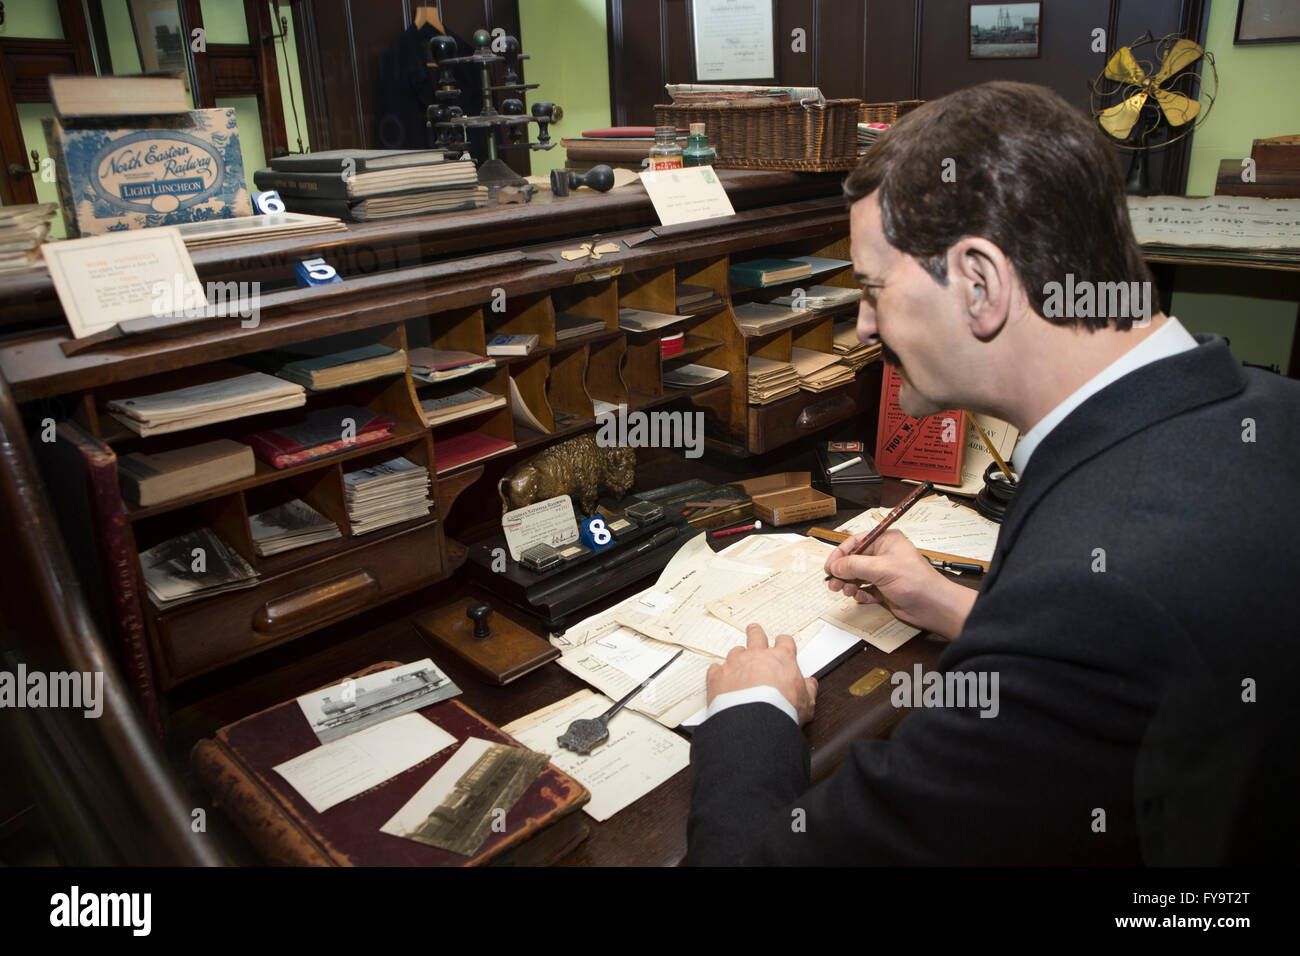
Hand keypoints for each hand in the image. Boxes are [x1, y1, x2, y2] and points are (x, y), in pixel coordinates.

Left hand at [706, 623, 817, 725]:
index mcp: (781, 659)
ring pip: (735, 652)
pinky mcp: (718, 675)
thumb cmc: (782, 710)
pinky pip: (716, 669)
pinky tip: (721, 680)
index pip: (785, 641)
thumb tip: (810, 684)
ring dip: (737, 658)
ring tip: (738, 667)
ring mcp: (736, 663)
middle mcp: (757, 656)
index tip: (782, 644)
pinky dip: (719, 674)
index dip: (784, 643)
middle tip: (754, 630)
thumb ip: (808, 690)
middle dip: (755, 633)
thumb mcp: (806, 703)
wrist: (755, 721)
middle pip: (756, 635)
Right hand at [824, 529, 976, 639]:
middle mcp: (884, 554)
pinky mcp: (885, 589)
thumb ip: (855, 566)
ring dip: (849, 584)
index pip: (855, 542)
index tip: (829, 567)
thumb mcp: (881, 569)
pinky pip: (865, 589)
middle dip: (843, 572)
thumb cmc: (915, 582)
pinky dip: (860, 593)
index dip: (840, 554)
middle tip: (833, 584)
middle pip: (854, 560)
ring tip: (847, 592)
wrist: (933, 607)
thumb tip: (835, 566)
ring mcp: (884, 572)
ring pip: (858, 576)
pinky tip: (861, 597)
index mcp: (886, 540)